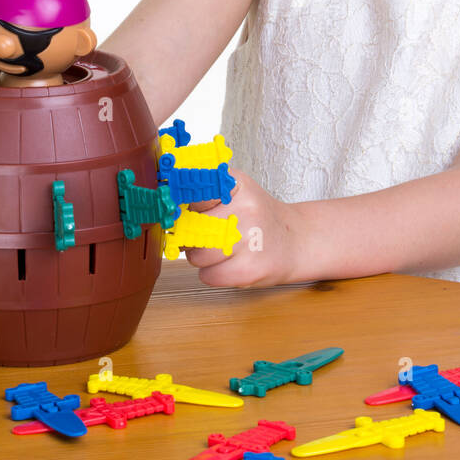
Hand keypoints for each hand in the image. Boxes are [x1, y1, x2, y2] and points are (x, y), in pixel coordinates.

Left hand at [180, 168, 304, 287]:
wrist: (295, 240)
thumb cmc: (256, 216)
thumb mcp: (235, 191)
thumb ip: (202, 192)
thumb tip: (164, 205)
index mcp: (237, 184)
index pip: (193, 189)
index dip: (180, 202)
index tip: (175, 207)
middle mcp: (246, 209)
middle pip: (189, 228)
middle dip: (191, 235)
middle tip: (208, 233)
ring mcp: (250, 240)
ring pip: (196, 255)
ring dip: (202, 257)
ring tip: (223, 249)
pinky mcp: (251, 269)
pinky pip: (208, 276)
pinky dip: (214, 274)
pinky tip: (231, 264)